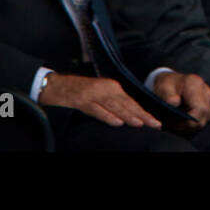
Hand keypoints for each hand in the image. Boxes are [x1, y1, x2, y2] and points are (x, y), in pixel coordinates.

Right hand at [37, 73, 161, 128]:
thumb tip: (127, 117)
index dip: (143, 112)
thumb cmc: (77, 92)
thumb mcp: (99, 96)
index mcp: (111, 87)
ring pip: (115, 106)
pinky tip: (117, 123)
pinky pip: (97, 110)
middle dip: (141, 115)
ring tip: (140, 123)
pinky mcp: (82, 99)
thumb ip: (112, 104)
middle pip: (127, 104)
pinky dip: (107, 116)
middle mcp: (106, 88)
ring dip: (128, 115)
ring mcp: (94, 94)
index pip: (131, 102)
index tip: (155, 121)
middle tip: (155, 124)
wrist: (54, 85)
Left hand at [152, 71, 209, 128]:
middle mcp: (206, 90)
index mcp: (195, 84)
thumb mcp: (162, 88)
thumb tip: (174, 102)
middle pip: (203, 117)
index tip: (174, 124)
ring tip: (177, 122)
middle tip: (173, 125)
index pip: (200, 108)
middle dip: (187, 125)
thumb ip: (167, 95)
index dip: (188, 121)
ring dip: (190, 126)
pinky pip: (206, 120)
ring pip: (205, 120)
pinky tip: (184, 119)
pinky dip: (194, 123)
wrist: (172, 82)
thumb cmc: (167, 86)